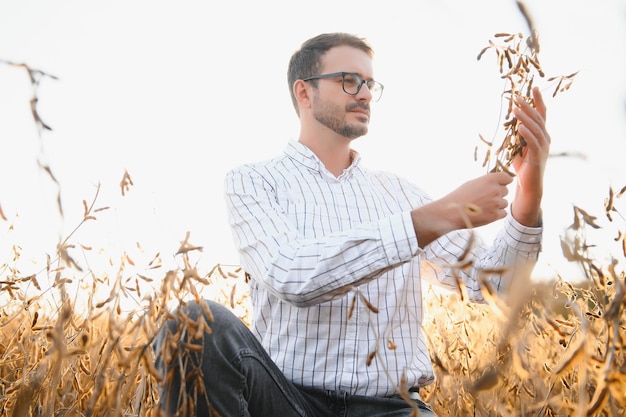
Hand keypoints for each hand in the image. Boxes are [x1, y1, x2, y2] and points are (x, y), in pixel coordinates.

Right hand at [411, 172, 513, 246]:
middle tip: (484, 199)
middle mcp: (495, 190)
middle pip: (505, 191)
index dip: (503, 182)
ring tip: (483, 207)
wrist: (450, 212)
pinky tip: (485, 213)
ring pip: (504, 203)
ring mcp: (496, 203)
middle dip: (498, 194)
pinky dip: (496, 214)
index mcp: (489, 179)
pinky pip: (503, 213)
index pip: (507, 178)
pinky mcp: (495, 215)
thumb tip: (497, 184)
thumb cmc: (459, 197)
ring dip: (497, 205)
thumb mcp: (472, 184)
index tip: (499, 185)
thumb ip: (486, 182)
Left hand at [511, 86, 549, 225]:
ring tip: (516, 109)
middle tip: (518, 97)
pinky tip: (519, 127)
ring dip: (525, 118)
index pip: (541, 114)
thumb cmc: (523, 167)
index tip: (534, 88)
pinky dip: (526, 133)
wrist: (528, 185)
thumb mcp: (519, 148)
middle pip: (538, 118)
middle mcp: (545, 138)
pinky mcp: (538, 156)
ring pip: (535, 128)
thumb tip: (510, 125)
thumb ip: (517, 136)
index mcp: (541, 135)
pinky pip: (532, 142)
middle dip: (528, 106)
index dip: (538, 101)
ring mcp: (543, 147)